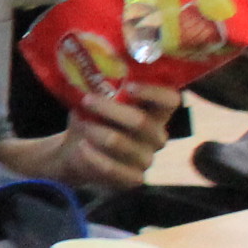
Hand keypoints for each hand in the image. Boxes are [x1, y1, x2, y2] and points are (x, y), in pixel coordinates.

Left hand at [46, 81, 176, 195]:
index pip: (171, 100)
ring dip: (94, 131)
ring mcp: (147, 159)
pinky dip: (92, 156)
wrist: (76, 151)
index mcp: (156, 113)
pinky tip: (82, 147)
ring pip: (120, 142)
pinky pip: (112, 168)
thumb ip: (103, 87)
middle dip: (109, 109)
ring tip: (83, 126)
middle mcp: (157, 135)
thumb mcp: (97, 99)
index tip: (129, 86)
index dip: (154, 92)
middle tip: (87, 100)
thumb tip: (94, 69)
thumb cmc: (92, 118)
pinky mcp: (133, 179)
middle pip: (141, 121)